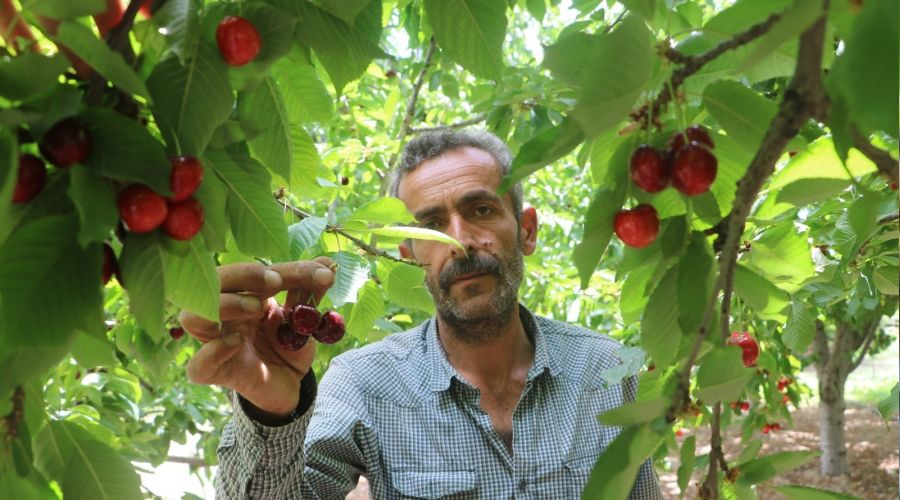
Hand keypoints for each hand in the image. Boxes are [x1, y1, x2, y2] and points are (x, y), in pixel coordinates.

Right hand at [180, 257, 335, 418]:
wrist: (290, 388)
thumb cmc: (290, 347)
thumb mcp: (304, 321)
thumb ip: (310, 296)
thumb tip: (329, 264)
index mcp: (244, 296)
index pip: (254, 273)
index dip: (286, 269)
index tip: (317, 273)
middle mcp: (224, 315)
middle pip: (212, 284)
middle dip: (243, 275)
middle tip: (275, 282)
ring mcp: (215, 343)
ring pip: (193, 317)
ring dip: (224, 305)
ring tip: (257, 308)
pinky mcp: (216, 373)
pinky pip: (198, 365)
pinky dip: (213, 352)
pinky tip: (235, 343)